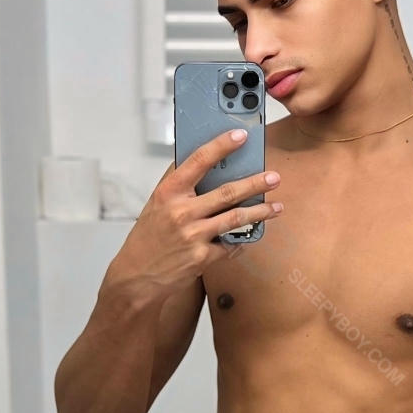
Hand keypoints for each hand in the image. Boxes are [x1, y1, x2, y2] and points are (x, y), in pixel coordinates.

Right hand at [104, 131, 283, 302]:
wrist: (136, 276)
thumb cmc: (147, 238)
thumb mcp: (157, 205)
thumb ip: (179, 186)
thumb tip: (204, 163)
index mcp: (168, 193)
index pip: (198, 161)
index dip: (222, 146)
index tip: (241, 136)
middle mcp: (181, 212)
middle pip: (227, 192)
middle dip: (255, 183)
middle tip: (274, 177)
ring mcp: (193, 235)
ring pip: (235, 218)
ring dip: (260, 212)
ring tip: (276, 207)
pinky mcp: (202, 257)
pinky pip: (230, 245)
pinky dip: (241, 240)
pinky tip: (250, 235)